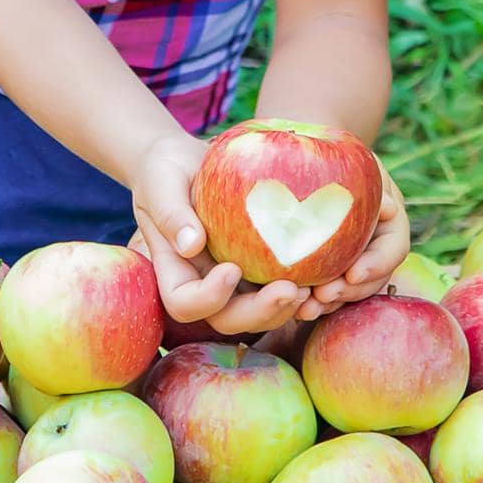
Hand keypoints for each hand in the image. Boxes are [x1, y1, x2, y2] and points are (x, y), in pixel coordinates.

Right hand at [129, 133, 312, 337]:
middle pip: (226, 319)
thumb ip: (171, 212)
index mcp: (174, 270)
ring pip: (256, 313)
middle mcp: (203, 283)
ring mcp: (233, 280)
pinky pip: (276, 290)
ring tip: (309, 288)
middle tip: (290, 289)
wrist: (187, 163)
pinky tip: (320, 278)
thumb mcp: (162, 182)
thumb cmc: (167, 170)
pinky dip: (297, 293)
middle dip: (259, 312)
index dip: (208, 297)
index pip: (184, 303)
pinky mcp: (257, 268)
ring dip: (283, 308)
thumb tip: (191, 244)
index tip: (231, 268)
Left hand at [294, 156, 409, 321]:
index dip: (376, 265)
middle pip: (371, 278)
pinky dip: (311, 300)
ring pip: (348, 291)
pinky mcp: (328, 267)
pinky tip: (292, 307)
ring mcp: (353, 260)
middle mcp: (376, 247)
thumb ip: (370, 181)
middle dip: (349, 292)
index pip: (393, 249)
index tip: (352, 274)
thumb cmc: (335, 152)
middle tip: (323, 296)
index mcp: (391, 223)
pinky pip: (325, 290)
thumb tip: (389, 209)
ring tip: (305, 309)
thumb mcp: (356, 161)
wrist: (310, 150)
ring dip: (329, 303)